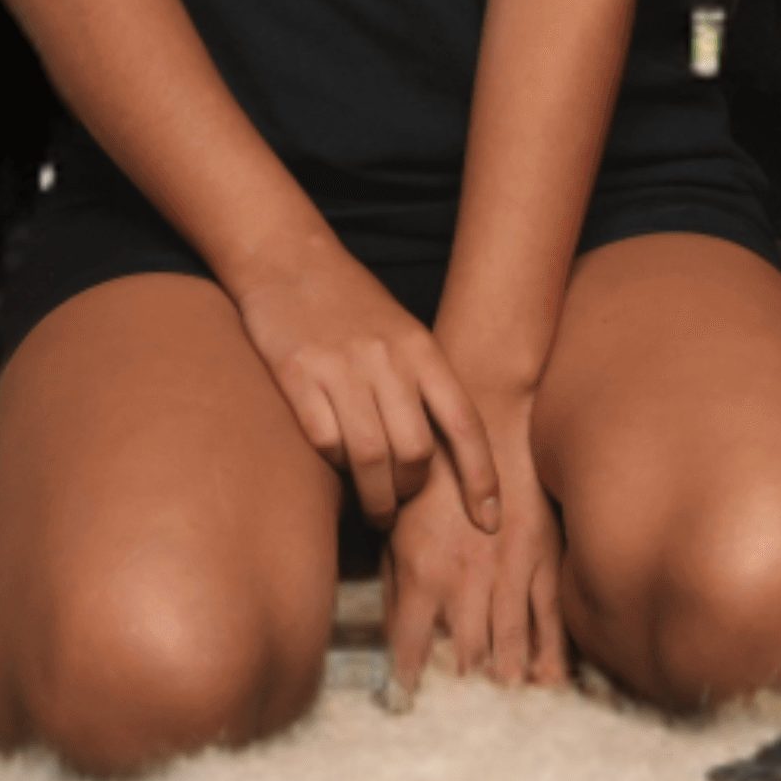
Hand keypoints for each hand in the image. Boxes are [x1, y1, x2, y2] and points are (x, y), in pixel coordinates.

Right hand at [235, 236, 500, 530]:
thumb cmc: (352, 304)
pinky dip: (333, 466)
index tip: (490, 521)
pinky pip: (324, 441)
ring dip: (374, 497)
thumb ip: (422, 384)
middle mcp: (389, 360)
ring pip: (370, 457)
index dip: (482, 477)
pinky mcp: (298, 374)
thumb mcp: (402, 333)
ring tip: (372, 512)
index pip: (465, 423)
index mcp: (423, 350)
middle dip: (411, 493)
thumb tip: (441, 452)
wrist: (291, 259)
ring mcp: (343, 367)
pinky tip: (333, 468)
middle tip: (400, 508)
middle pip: (417, 452)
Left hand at [383, 388, 566, 694]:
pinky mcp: (545, 556)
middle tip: (464, 726)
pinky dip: (550, 651)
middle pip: (464, 655)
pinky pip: (550, 615)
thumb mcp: (399, 523)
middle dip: (463, 693)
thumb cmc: (435, 470)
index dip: (409, 684)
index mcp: (422, 572)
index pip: (409, 648)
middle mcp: (466, 579)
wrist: (489, 418)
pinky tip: (548, 681)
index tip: (408, 708)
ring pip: (510, 643)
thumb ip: (398, 580)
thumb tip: (397, 633)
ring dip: (507, 681)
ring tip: (506, 709)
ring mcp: (510, 569)